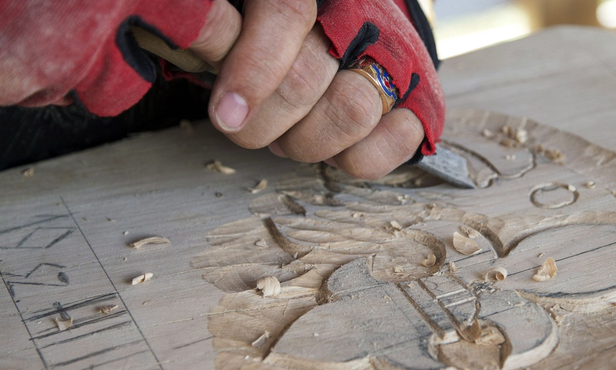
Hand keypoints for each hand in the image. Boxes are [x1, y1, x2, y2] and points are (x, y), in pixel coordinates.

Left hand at [189, 0, 430, 179]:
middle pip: (308, 78)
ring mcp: (396, 61)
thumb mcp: (247, 15)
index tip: (226, 113)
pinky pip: (389, 145)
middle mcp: (362, 17)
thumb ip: (218, 23)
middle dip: (264, 121)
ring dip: (303, 141)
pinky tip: (331, 146)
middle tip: (244, 126)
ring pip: (350, 113)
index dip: (254, 67)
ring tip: (286, 135)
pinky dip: (352, 159)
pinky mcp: (420, 103)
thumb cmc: (279, 28)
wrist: (353, 28)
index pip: (287, 14)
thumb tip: (195, 34)